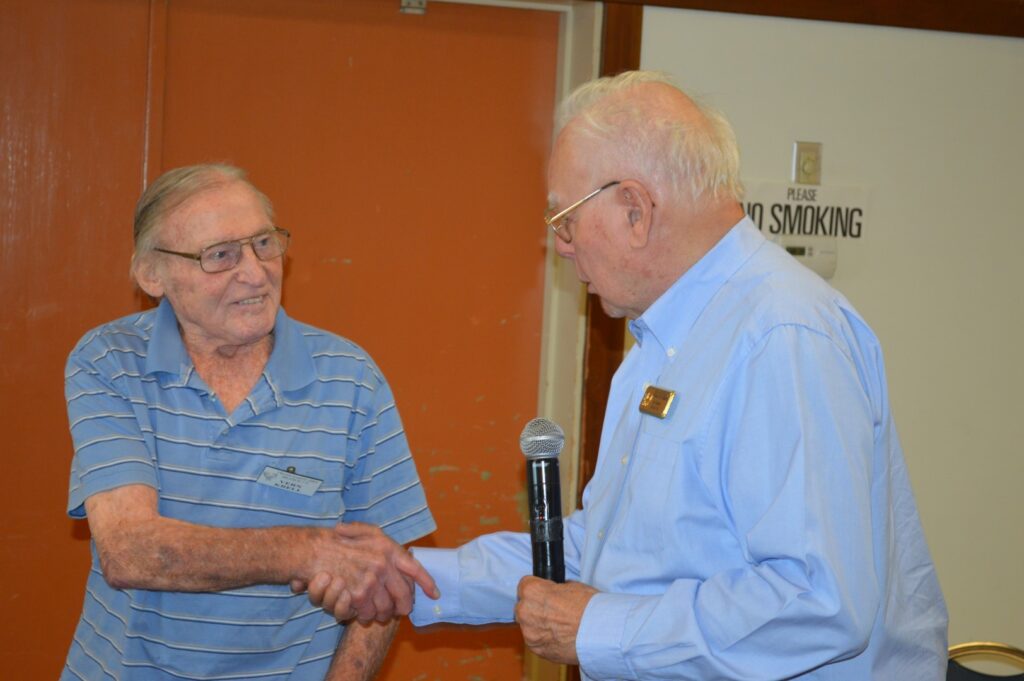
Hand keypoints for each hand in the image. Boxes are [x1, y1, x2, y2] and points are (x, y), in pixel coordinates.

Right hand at [297, 522, 438, 623]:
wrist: (315, 549)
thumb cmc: (341, 539)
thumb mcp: (367, 532)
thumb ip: (387, 542)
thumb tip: (410, 556)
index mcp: (388, 548)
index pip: (414, 569)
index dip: (427, 583)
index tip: (435, 594)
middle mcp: (383, 564)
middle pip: (403, 594)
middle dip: (404, 606)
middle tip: (401, 611)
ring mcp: (371, 579)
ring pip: (386, 607)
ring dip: (384, 614)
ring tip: (381, 615)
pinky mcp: (358, 594)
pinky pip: (368, 612)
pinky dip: (366, 616)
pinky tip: (364, 614)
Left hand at [514, 576, 596, 664]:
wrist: (600, 634)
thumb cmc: (589, 607)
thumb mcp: (573, 586)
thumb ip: (556, 590)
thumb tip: (555, 592)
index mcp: (532, 591)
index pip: (524, 585)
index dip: (537, 588)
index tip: (545, 592)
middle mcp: (525, 612)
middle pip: (523, 606)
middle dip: (535, 607)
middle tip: (554, 610)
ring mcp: (530, 633)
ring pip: (528, 626)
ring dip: (538, 625)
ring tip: (559, 626)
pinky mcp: (537, 649)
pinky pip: (536, 641)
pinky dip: (544, 639)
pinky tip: (560, 638)